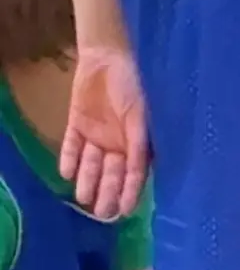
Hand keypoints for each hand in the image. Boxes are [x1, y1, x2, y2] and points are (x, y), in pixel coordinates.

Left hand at [60, 44, 148, 218]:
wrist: (108, 56)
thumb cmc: (134, 83)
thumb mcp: (142, 113)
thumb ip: (141, 139)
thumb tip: (143, 168)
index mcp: (139, 138)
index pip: (136, 171)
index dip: (132, 190)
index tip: (127, 210)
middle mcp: (118, 141)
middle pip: (112, 172)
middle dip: (108, 192)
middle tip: (103, 213)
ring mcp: (97, 134)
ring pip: (91, 163)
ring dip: (88, 180)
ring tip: (83, 197)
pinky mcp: (77, 124)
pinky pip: (71, 146)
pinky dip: (68, 158)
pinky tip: (65, 173)